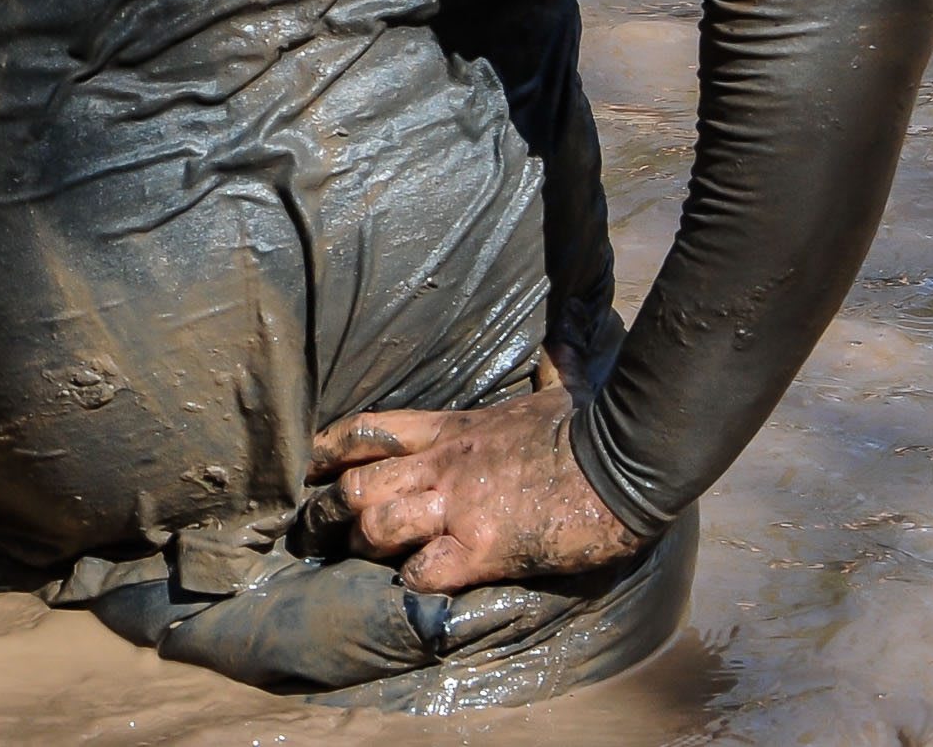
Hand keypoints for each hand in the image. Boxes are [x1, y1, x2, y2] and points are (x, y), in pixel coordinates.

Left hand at [304, 383, 646, 591]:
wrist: (626, 463)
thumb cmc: (592, 429)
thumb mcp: (561, 392)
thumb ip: (551, 370)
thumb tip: (560, 344)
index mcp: (453, 429)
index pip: (370, 430)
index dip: (329, 448)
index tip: (306, 464)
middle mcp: (443, 466)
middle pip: (358, 482)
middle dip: (329, 508)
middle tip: (314, 530)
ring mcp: (459, 507)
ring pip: (376, 523)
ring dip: (361, 545)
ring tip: (355, 560)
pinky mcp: (484, 549)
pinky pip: (424, 569)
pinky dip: (410, 582)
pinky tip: (410, 587)